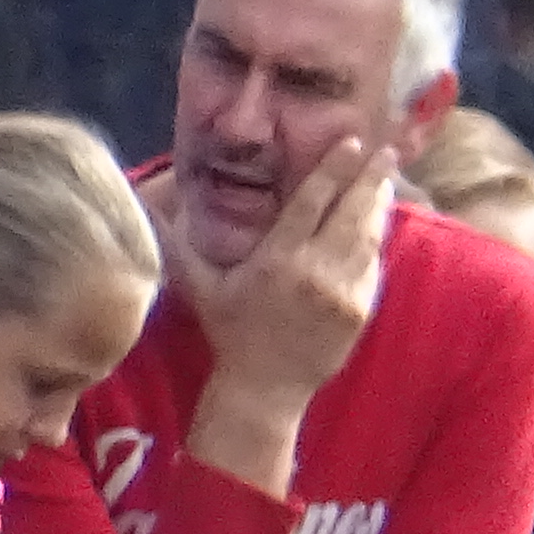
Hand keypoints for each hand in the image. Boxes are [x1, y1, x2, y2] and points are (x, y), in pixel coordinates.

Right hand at [195, 139, 392, 412]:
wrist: (264, 389)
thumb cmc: (230, 333)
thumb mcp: (200, 285)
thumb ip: (178, 242)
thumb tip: (146, 204)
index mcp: (278, 258)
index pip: (311, 201)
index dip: (332, 169)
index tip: (350, 143)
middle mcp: (314, 270)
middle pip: (350, 213)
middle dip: (370, 179)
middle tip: (387, 151)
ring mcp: (342, 292)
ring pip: (368, 238)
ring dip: (378, 206)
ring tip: (387, 179)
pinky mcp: (359, 311)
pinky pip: (373, 268)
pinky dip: (377, 244)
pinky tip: (380, 225)